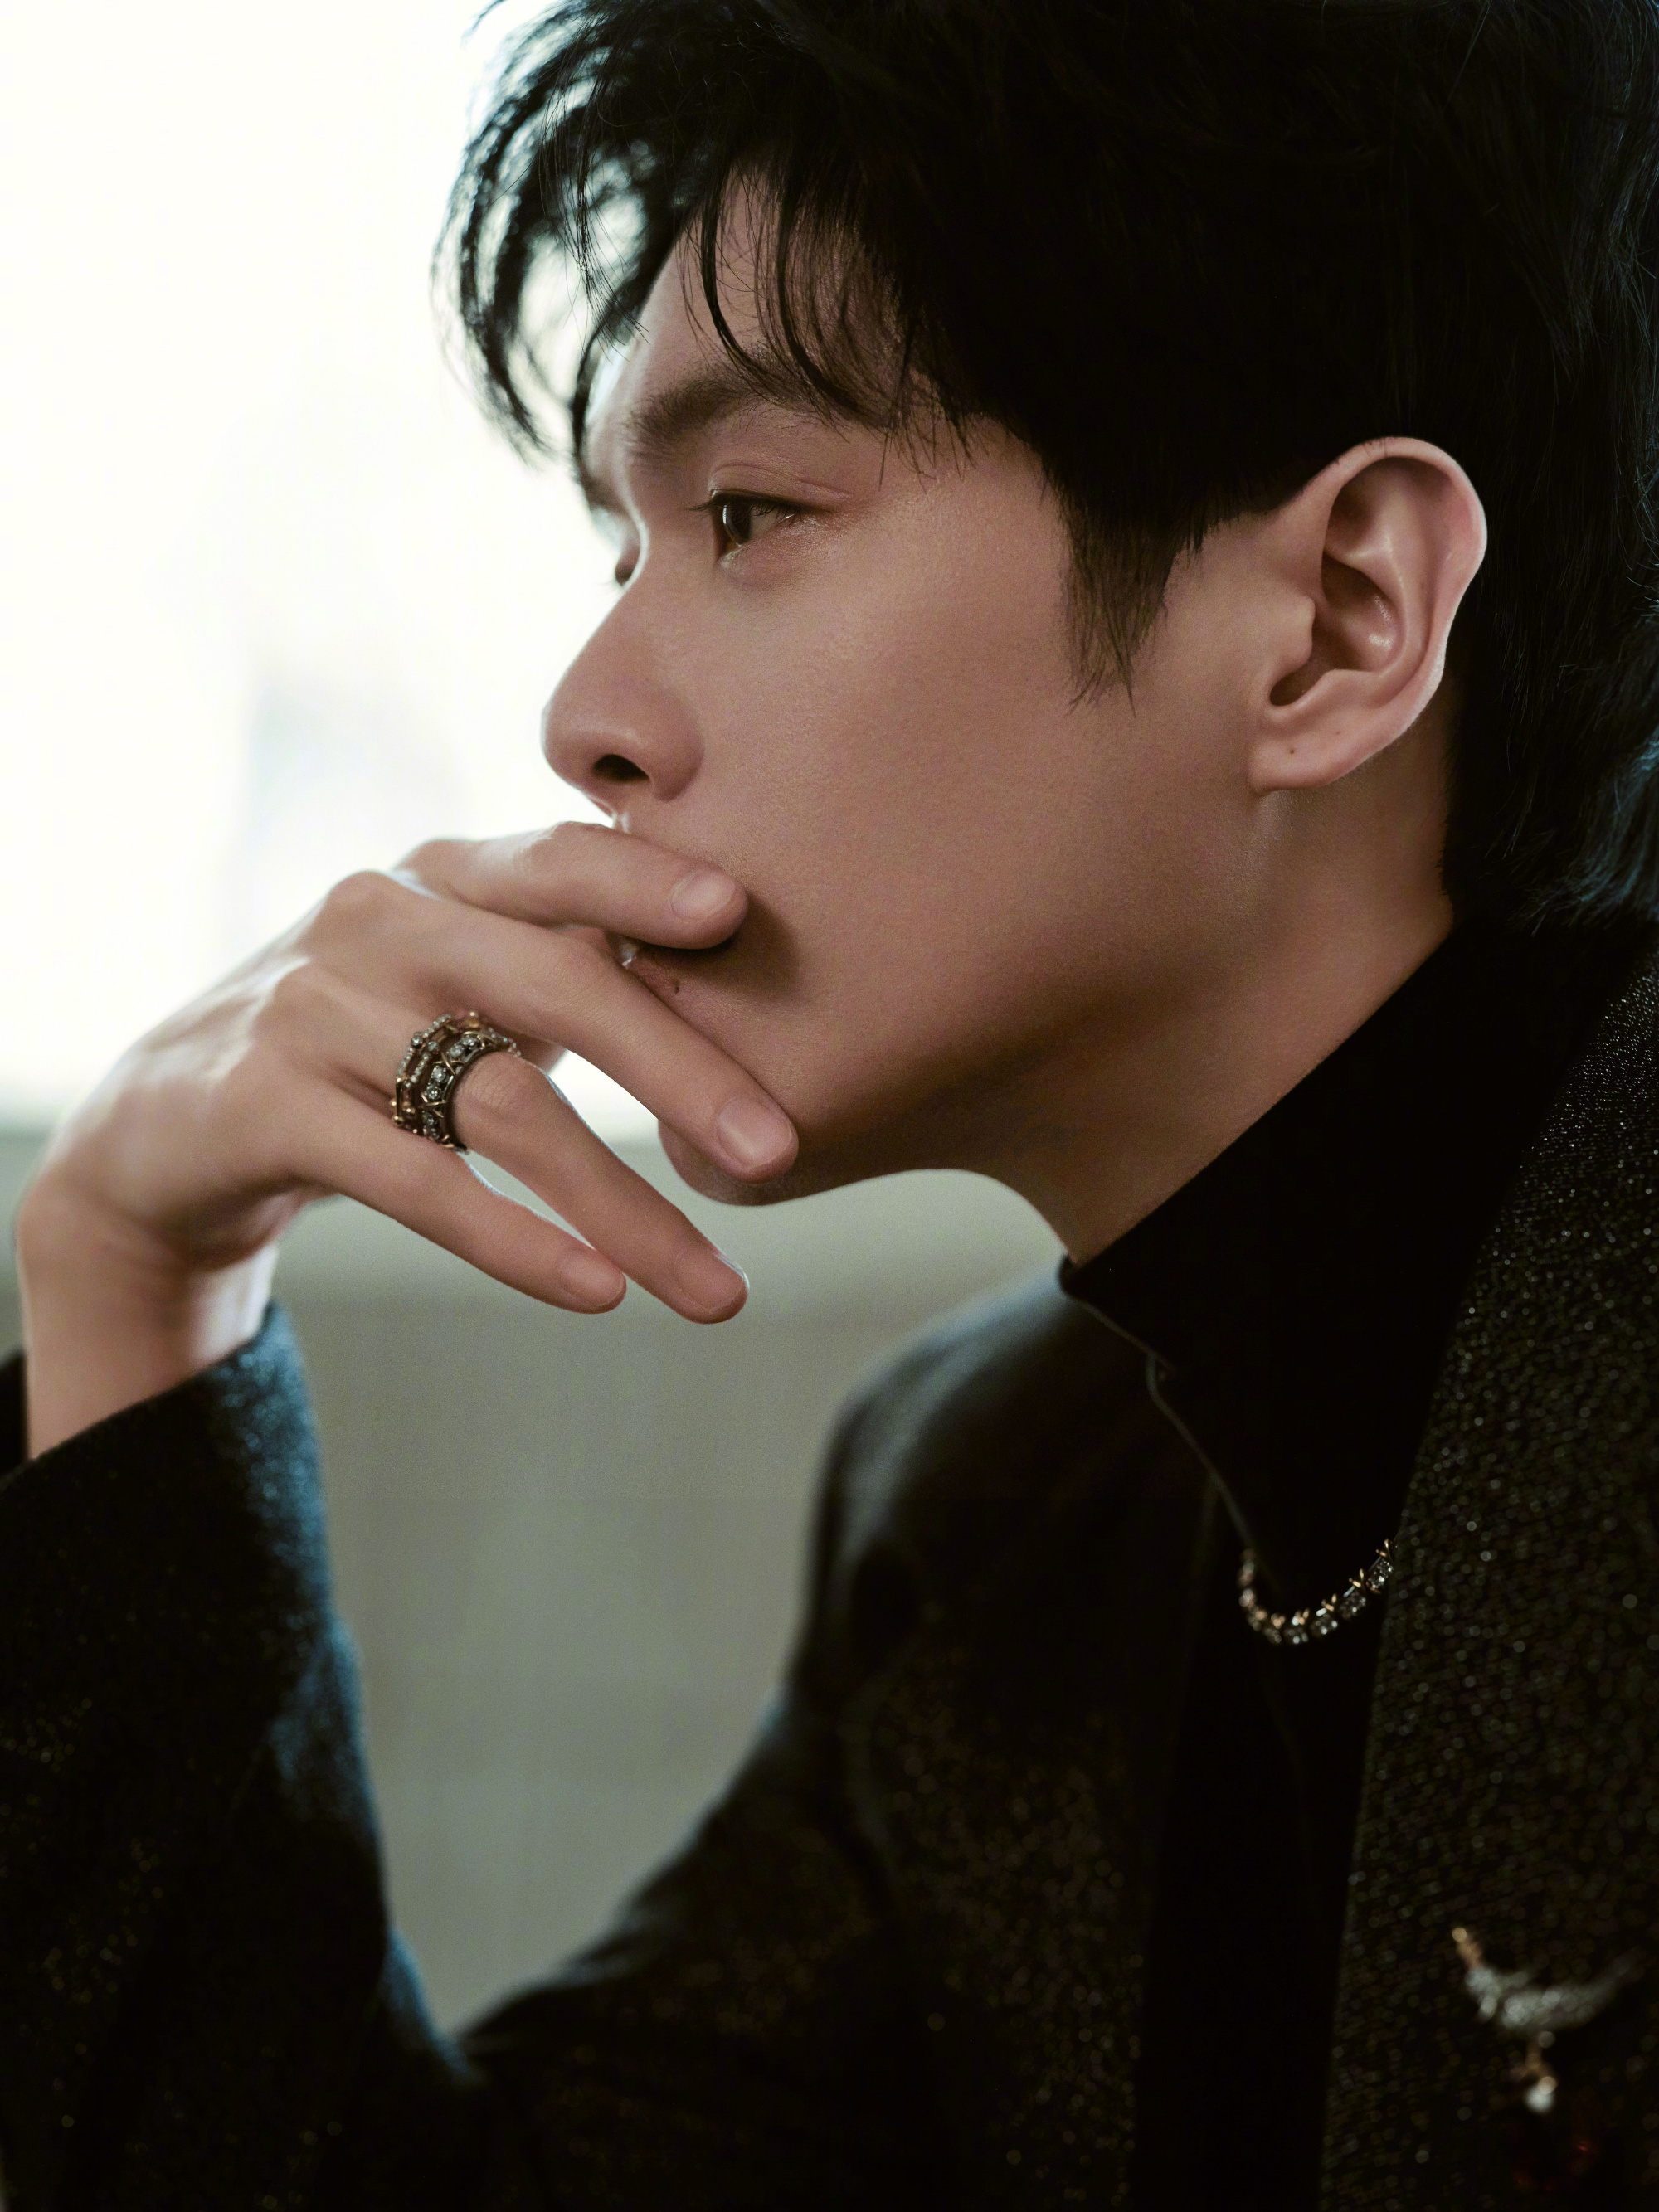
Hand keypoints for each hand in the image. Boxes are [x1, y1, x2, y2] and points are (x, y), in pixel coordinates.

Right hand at [15, 823, 798, 1454]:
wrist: (170, 1125)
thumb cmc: (368, 1046)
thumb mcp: (462, 987)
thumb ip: (573, 966)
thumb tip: (753, 997)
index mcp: (444, 875)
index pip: (558, 859)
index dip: (644, 879)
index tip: (741, 910)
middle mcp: (379, 920)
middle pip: (553, 982)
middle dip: (678, 1071)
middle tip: (779, 1154)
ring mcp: (315, 1008)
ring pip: (498, 1104)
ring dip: (621, 1203)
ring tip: (715, 1289)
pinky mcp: (264, 1104)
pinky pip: (414, 1179)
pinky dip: (515, 1240)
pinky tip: (596, 1291)